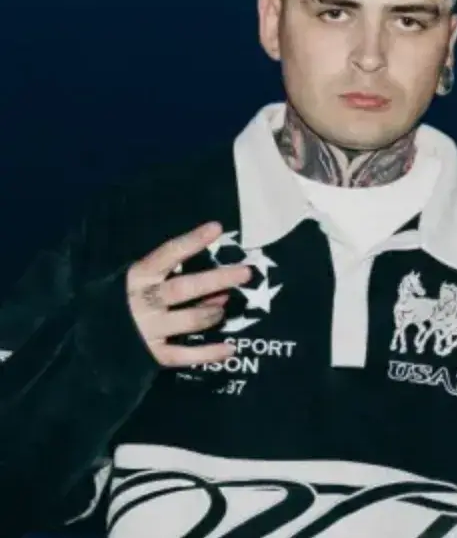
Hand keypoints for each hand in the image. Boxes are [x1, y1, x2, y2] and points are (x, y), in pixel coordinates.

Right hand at [125, 222, 251, 366]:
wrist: (82, 340)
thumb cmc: (114, 302)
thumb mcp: (132, 281)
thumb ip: (167, 279)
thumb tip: (215, 286)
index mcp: (136, 277)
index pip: (168, 254)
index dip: (192, 240)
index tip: (217, 228)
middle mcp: (142, 302)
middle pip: (185, 288)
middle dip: (218, 280)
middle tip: (246, 272)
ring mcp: (147, 329)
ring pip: (190, 320)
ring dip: (212, 313)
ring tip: (223, 309)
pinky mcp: (151, 354)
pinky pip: (185, 355)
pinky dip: (209, 353)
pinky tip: (230, 349)